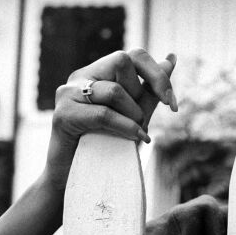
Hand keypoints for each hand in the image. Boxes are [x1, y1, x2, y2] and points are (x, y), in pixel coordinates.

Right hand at [44, 49, 177, 187]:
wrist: (79, 179)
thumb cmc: (108, 146)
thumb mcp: (135, 113)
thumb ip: (150, 88)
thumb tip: (172, 57)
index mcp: (97, 72)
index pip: (133, 55)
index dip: (158, 75)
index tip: (172, 104)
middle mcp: (80, 77)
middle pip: (122, 61)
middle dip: (141, 93)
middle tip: (142, 120)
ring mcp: (68, 93)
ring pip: (114, 90)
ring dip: (133, 115)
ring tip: (134, 134)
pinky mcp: (62, 115)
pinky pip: (103, 114)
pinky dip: (125, 127)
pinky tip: (135, 139)